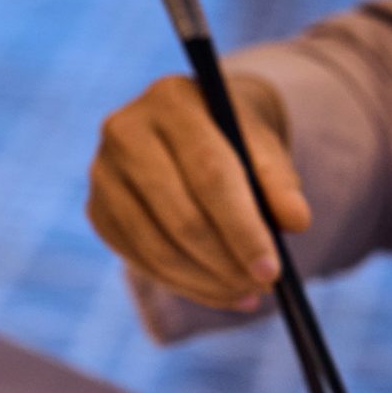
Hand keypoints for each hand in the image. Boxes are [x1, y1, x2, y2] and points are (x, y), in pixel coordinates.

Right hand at [88, 74, 310, 310]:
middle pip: (180, 216)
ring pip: (157, 247)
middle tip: (262, 288)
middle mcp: (125, 131)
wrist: (187, 128)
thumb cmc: (232, 135)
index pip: (210, 174)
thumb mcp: (262, 143)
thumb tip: (295, 223)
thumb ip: (279, 179)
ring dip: (205, 281)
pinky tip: (216, 290)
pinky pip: (140, 260)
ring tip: (244, 293)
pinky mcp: (96, 210)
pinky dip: (183, 283)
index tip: (272, 271)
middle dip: (225, 262)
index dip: (242, 228)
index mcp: (171, 99)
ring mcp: (102, 174)